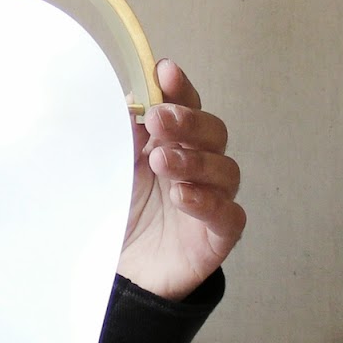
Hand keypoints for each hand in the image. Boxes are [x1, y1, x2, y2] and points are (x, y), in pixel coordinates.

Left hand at [116, 59, 244, 300]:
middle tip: (159, 119)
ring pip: (225, 169)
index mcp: (175, 143)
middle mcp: (200, 165)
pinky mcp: (220, 235)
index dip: (180, 88)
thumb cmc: (125, 213)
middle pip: (213, 132)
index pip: (187, 106)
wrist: (126, 272)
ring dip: (194, 160)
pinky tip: (182, 196)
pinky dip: (207, 201)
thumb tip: (127, 103)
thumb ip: (122, 138)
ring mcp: (214, 198)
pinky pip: (228, 214)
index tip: (164, 71)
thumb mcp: (115, 170)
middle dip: (188, 122)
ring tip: (162, 162)